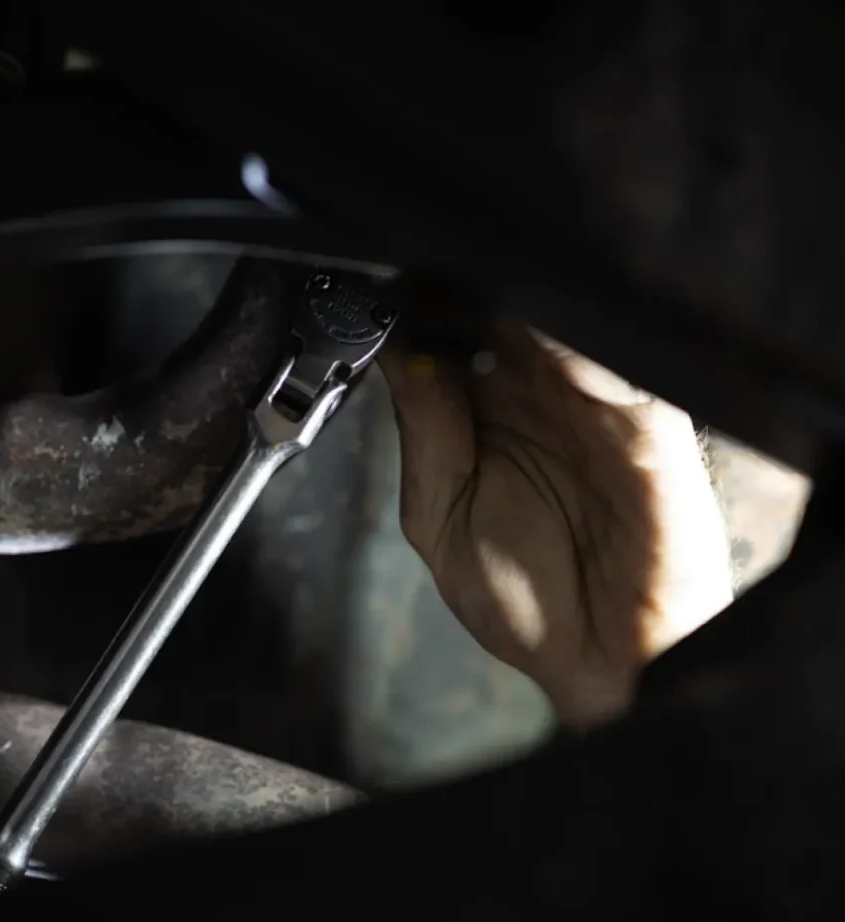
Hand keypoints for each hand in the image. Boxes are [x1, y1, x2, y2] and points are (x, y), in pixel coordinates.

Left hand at [380, 321, 732, 727]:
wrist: (603, 665)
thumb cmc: (526, 600)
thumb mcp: (440, 516)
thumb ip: (425, 433)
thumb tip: (400, 353)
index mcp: (491, 409)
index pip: (455, 326)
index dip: (423, 301)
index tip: (386, 286)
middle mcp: (546, 394)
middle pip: (508, 308)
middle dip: (471, 287)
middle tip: (433, 274)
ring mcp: (599, 405)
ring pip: (565, 325)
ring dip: (524, 304)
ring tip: (482, 292)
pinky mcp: (654, 431)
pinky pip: (623, 372)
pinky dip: (583, 349)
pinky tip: (542, 337)